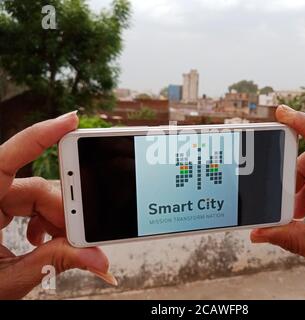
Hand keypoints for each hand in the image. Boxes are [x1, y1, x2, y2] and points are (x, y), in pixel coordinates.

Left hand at [0, 112, 116, 299]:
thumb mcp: (8, 280)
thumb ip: (52, 263)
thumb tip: (96, 258)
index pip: (7, 157)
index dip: (41, 136)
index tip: (71, 121)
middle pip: (36, 188)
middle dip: (65, 212)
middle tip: (84, 234)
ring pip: (37, 198)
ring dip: (58, 221)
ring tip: (68, 245)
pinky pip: (29, 207)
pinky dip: (45, 223)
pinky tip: (47, 241)